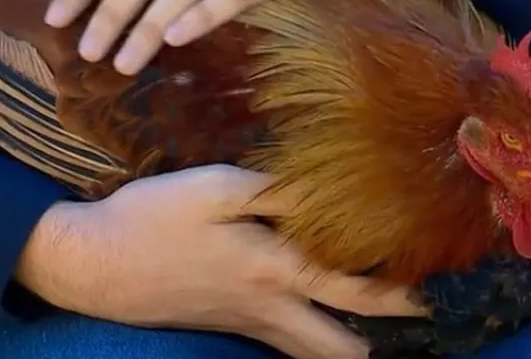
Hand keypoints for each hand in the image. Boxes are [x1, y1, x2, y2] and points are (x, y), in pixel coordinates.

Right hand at [15, 166, 424, 358]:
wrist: (97, 265)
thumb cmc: (151, 219)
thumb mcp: (212, 189)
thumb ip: (273, 191)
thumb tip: (325, 189)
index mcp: (272, 269)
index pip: (354, 291)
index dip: (400, 293)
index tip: (434, 286)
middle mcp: (267, 307)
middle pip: (342, 347)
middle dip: (384, 338)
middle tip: (414, 316)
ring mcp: (245, 323)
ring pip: (313, 354)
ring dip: (348, 345)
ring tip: (371, 325)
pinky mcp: (224, 325)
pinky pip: (282, 346)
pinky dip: (309, 341)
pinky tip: (310, 319)